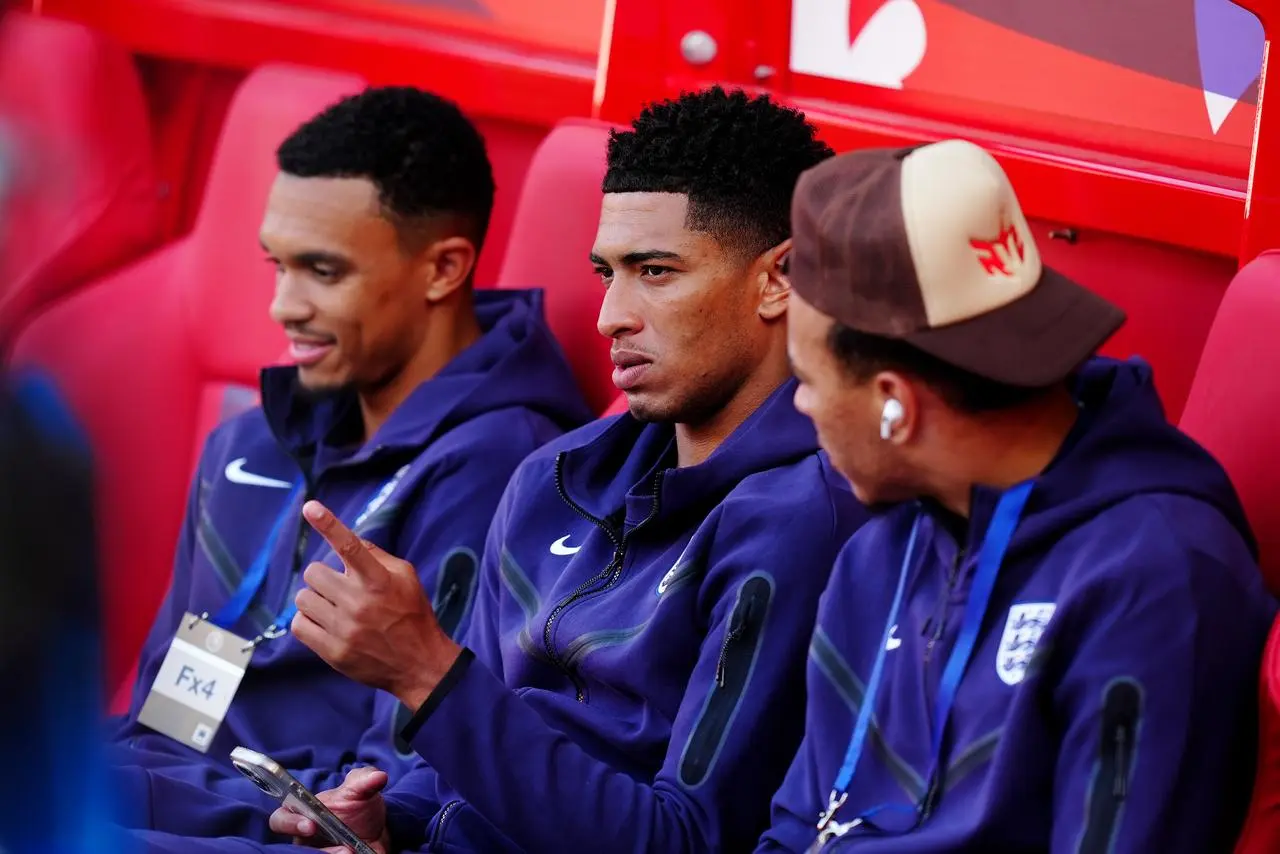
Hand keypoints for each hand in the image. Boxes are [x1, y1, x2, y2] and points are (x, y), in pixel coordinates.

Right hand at [267, 766, 389, 851]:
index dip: (289, 823)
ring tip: (354, 852)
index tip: (310, 825)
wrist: (379, 831)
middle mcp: (304, 838)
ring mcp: (315, 851)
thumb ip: (366, 780)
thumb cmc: (360, 808)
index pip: (281, 819)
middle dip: (319, 850)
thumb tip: (378, 776)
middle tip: (345, 850)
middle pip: (296, 849)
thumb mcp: (364, 791)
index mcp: (304, 814)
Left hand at [292, 500, 462, 709]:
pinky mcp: (332, 652)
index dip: (329, 523)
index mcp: (380, 581)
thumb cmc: (413, 615)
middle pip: (314, 572)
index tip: (310, 507)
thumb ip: (377, 557)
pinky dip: (308, 621)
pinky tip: (325, 624)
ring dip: (315, 599)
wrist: (420, 665)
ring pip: (303, 598)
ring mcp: (344, 629)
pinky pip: (298, 625)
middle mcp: (360, 603)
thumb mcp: (407, 578)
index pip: (351, 545)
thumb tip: (349, 540)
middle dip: (323, 577)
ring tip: (334, 608)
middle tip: (338, 587)